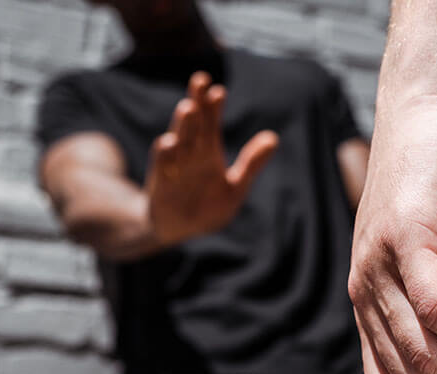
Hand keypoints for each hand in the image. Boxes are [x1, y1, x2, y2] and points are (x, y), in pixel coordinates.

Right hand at [145, 71, 278, 244]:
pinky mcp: (162, 184)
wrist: (179, 231)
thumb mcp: (235, 188)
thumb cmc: (208, 207)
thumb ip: (251, 165)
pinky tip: (169, 143)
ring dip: (182, 125)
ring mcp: (174, 167)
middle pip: (193, 123)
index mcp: (207, 151)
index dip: (213, 106)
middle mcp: (189, 153)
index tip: (219, 91)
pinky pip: (162, 166)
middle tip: (201, 80)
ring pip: (178, 140)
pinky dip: (165, 155)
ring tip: (188, 108)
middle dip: (196, 102)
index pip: (211, 121)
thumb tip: (273, 138)